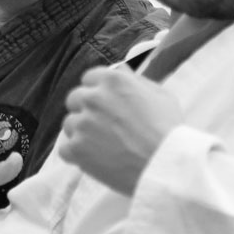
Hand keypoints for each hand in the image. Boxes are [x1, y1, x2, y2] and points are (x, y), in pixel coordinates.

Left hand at [57, 66, 183, 195]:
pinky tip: (95, 159)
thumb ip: (134, 80)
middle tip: (103, 126)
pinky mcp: (76, 149)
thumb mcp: (159, 95)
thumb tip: (120, 68)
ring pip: (69, 124)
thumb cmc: (168, 130)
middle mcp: (93, 98)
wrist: (166, 165)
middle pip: (75, 99)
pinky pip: (65, 149)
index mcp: (112, 80)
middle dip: (85, 110)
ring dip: (81, 133)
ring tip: (103, 146)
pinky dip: (77, 155)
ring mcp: (82, 124)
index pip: (89, 79)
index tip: (105, 105)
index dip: (97, 92)